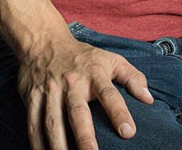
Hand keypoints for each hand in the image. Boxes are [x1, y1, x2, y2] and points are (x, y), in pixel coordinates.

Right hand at [17, 34, 152, 149]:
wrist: (45, 41)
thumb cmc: (84, 56)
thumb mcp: (111, 60)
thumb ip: (132, 78)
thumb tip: (149, 99)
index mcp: (94, 73)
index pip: (109, 94)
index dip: (119, 113)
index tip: (129, 132)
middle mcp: (72, 82)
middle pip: (78, 112)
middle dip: (85, 137)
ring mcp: (50, 90)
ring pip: (53, 122)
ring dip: (58, 146)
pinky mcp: (31, 97)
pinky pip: (33, 124)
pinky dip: (37, 143)